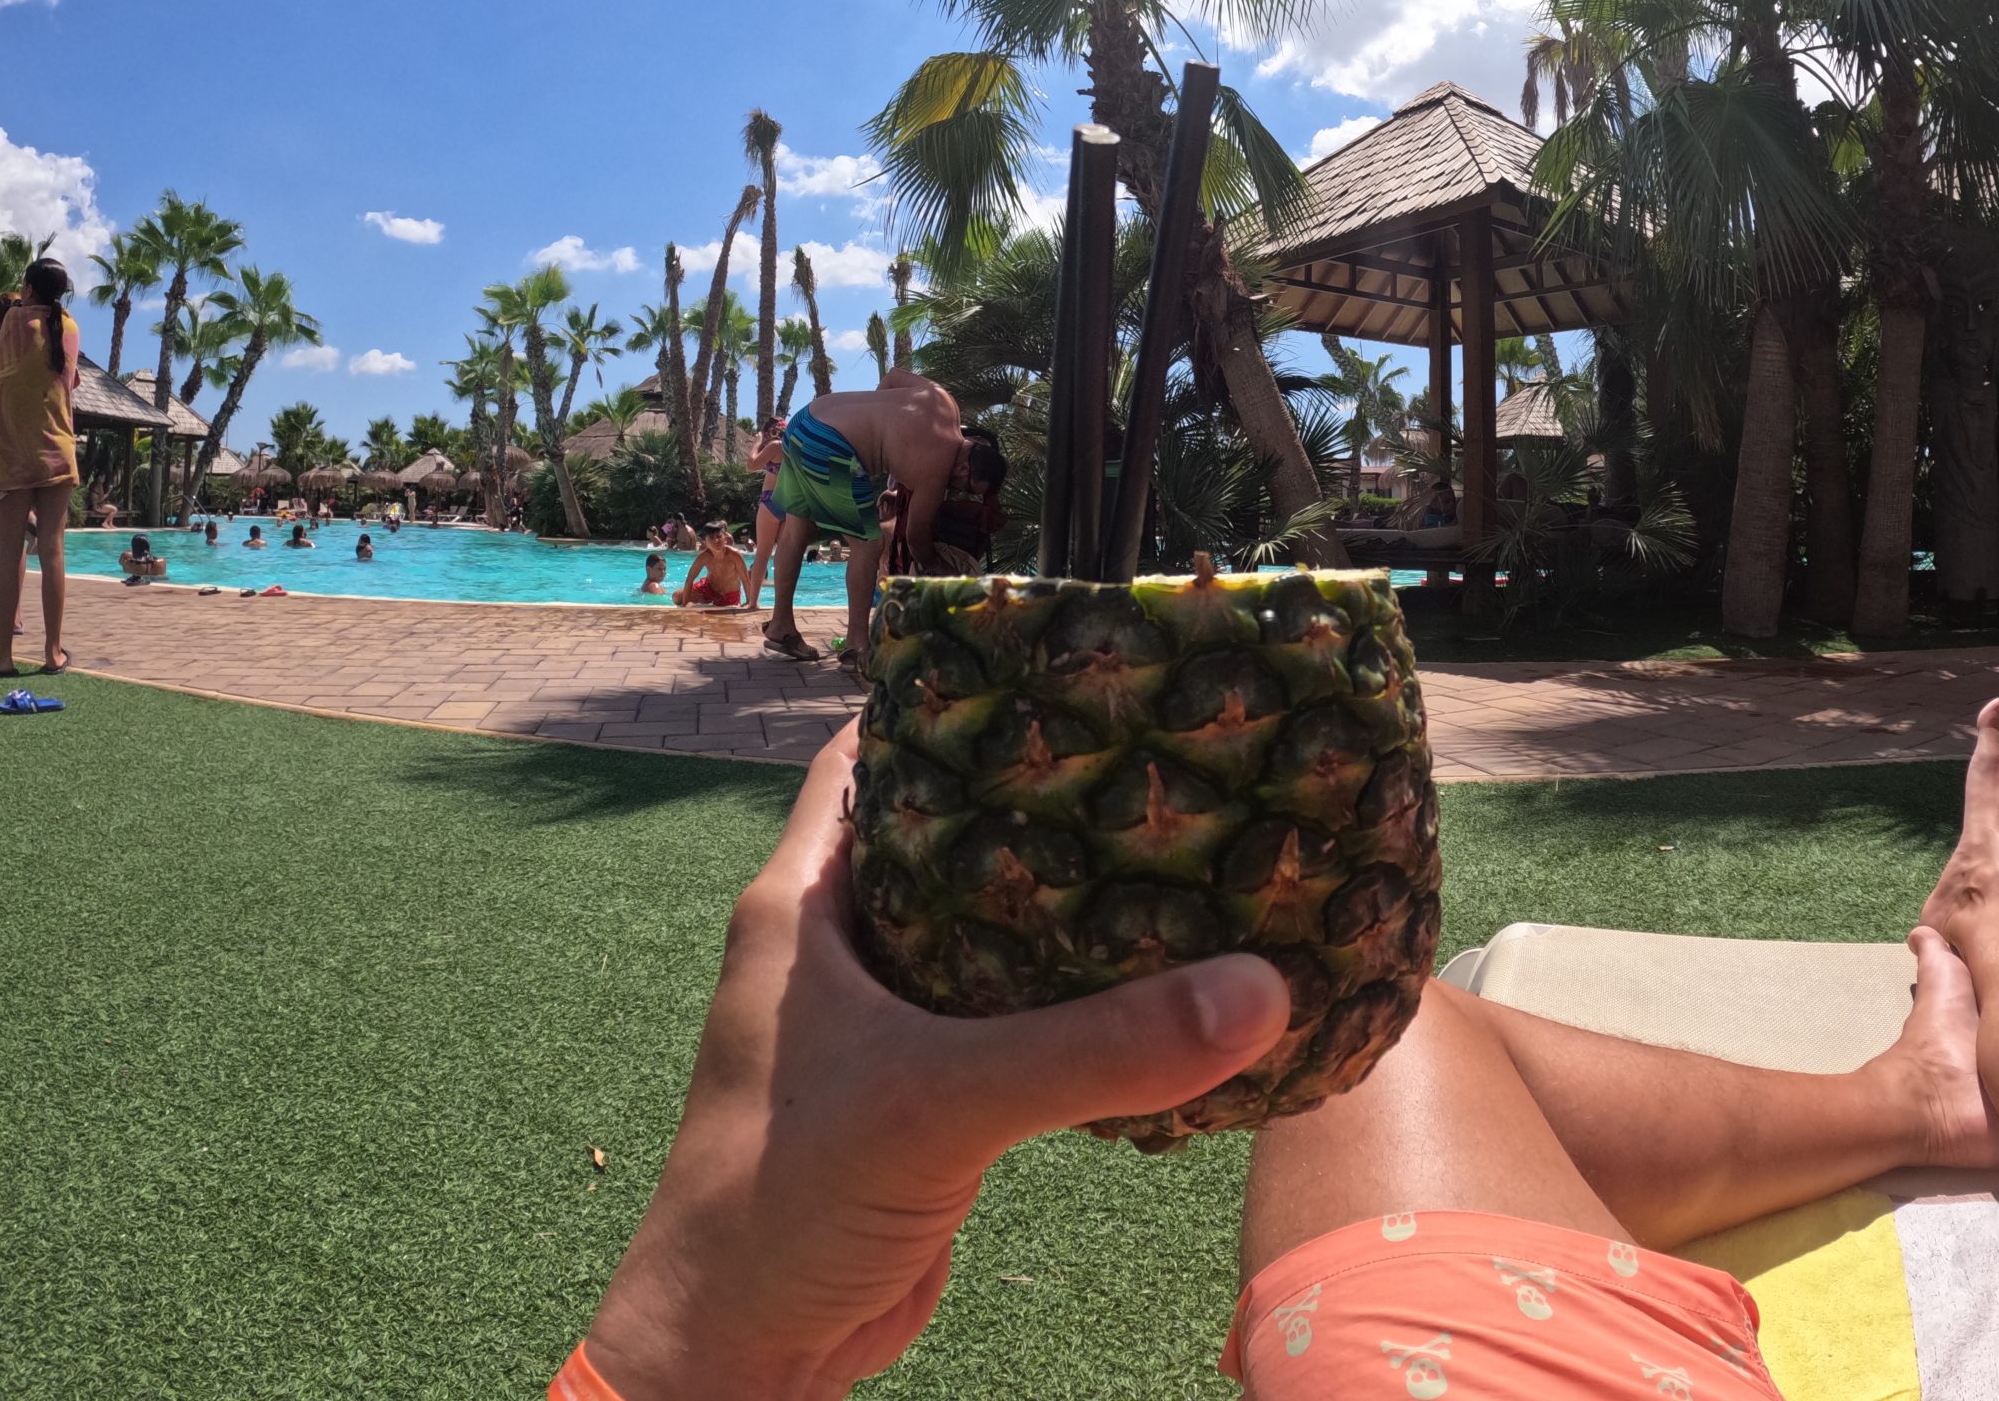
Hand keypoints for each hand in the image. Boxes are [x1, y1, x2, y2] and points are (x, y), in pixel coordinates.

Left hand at [579, 723, 1290, 1400]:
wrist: (739, 1354)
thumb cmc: (783, 1203)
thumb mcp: (939, 1105)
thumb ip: (1093, 1050)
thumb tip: (1259, 987)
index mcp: (805, 906)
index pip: (873, 755)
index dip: (956, 700)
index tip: (1066, 666)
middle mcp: (841, 947)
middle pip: (952, 834)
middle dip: (1047, 800)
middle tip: (1163, 757)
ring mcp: (885, 1022)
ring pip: (991, 928)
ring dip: (1072, 903)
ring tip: (1188, 854)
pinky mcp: (928, 1094)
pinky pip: (1013, 1017)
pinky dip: (1078, 997)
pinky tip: (1164, 985)